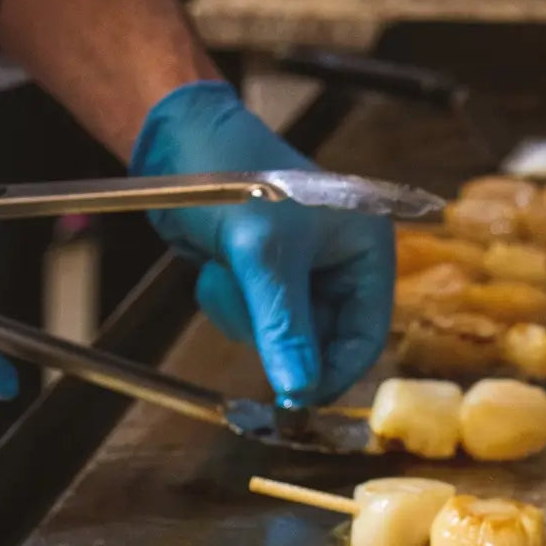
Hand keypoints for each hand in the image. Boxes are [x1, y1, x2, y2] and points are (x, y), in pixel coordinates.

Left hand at [130, 82, 394, 407]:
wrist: (178, 145)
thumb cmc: (233, 184)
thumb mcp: (263, 259)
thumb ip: (284, 327)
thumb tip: (299, 392)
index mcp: (366, 249)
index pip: (366, 334)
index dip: (335, 371)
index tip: (300, 400)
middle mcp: (342, 264)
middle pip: (325, 342)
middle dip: (281, 337)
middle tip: (251, 324)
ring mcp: (304, 274)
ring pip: (287, 337)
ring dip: (250, 319)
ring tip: (228, 275)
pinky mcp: (269, 278)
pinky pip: (259, 322)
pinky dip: (234, 307)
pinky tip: (217, 271)